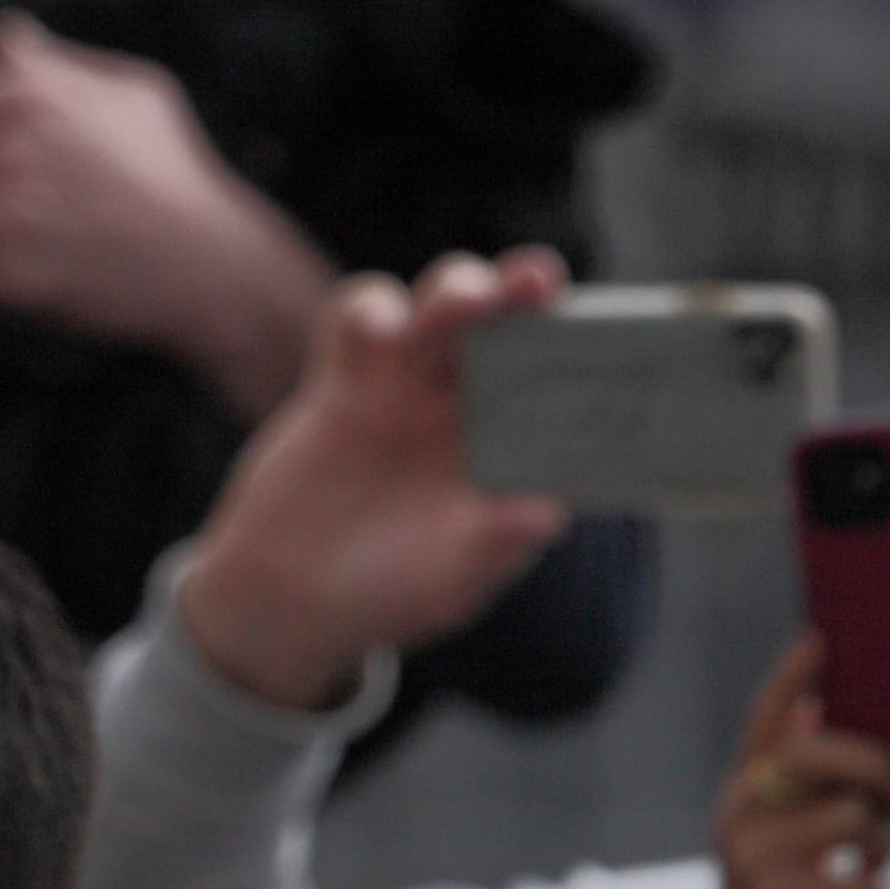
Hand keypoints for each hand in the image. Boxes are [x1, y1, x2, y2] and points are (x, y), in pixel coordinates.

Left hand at [0, 14, 333, 415]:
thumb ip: (60, 64)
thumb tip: (5, 32)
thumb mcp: (135, 92)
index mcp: (31, 94)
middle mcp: (6, 147)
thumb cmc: (177, 173)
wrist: (211, 264)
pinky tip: (44, 272)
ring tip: (5, 237)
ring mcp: (0, 214)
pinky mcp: (5, 275)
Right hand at [166, 252, 576, 712]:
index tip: (602, 336)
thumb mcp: (453, 581)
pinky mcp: (341, 383)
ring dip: (457, 287)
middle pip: (506, 324)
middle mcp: (465, 406)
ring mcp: (404, 388)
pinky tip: (377, 332)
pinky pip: (359, 320)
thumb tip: (545, 511)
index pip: (558, 381)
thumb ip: (497, 542)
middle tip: (538, 282)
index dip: (580, 351)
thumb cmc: (386, 594)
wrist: (288, 606)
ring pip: (440, 307)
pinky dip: (369, 311)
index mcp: (507, 445)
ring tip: (467, 300)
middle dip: (525, 292)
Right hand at [692, 641, 889, 888]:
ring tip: (873, 869)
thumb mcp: (786, 841)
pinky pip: (855, 878)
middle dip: (874, 769)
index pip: (762, 721)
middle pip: (817, 754)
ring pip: (848, 816)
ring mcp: (749, 859)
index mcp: (741, 793)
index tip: (820, 638)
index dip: (788, 677)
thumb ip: (800, 786)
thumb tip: (814, 710)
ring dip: (878, 846)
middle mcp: (735, 815)